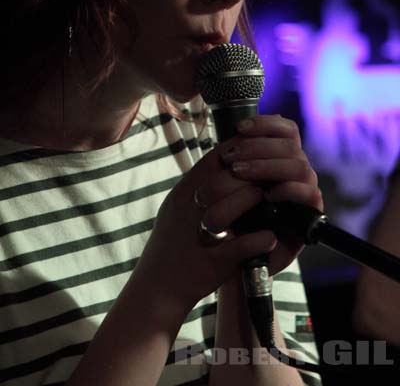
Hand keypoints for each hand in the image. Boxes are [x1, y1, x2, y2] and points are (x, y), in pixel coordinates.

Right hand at [133, 114, 320, 313]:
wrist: (156, 287)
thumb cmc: (171, 244)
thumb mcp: (178, 205)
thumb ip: (199, 183)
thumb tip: (226, 160)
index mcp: (182, 194)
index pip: (213, 159)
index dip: (239, 150)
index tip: (257, 148)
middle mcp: (187, 210)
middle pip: (222, 180)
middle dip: (251, 175)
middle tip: (269, 175)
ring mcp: (197, 235)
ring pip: (228, 207)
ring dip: (253, 201)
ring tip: (270, 200)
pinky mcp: (212, 262)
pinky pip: (240, 247)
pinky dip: (259, 240)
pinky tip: (270, 238)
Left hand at [216, 114, 322, 275]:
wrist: (226, 255)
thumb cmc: (223, 214)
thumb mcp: (225, 180)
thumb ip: (236, 156)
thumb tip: (240, 131)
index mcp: (277, 158)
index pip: (286, 129)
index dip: (266, 124)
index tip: (240, 129)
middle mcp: (293, 172)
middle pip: (291, 145)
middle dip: (257, 147)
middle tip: (230, 160)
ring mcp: (303, 193)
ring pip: (300, 166)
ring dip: (268, 166)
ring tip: (239, 174)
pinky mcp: (308, 217)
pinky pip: (311, 194)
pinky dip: (290, 190)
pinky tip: (268, 195)